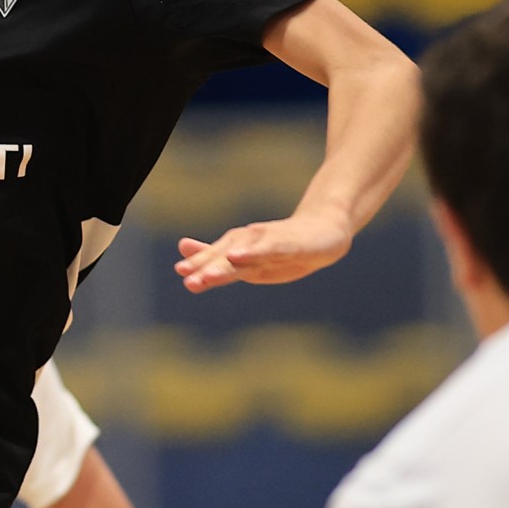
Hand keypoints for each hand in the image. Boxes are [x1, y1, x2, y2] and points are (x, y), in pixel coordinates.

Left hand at [175, 212, 351, 292]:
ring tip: (208, 275)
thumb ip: (216, 255)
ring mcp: (272, 240)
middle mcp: (253, 241)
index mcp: (243, 248)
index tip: (181, 271)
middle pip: (227, 256)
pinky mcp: (292, 243)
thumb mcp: (250, 257)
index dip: (200, 263)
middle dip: (207, 267)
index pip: (218, 257)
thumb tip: (182, 248)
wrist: (327, 229)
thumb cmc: (284, 247)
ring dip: (226, 263)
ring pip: (246, 251)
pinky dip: (254, 252)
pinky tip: (239, 256)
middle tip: (188, 278)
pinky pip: (271, 247)